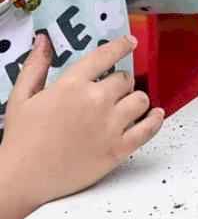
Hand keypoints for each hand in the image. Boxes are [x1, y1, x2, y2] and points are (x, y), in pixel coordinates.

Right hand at [0, 35, 164, 218]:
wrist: (22, 178)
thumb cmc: (21, 139)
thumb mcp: (21, 97)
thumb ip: (36, 66)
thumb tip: (44, 41)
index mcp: (72, 85)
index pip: (105, 56)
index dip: (121, 46)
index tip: (130, 43)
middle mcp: (96, 101)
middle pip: (125, 80)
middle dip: (120, 83)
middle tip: (112, 92)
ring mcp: (110, 125)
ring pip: (140, 100)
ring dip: (136, 100)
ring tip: (127, 106)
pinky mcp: (119, 148)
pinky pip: (149, 129)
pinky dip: (155, 120)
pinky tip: (156, 115)